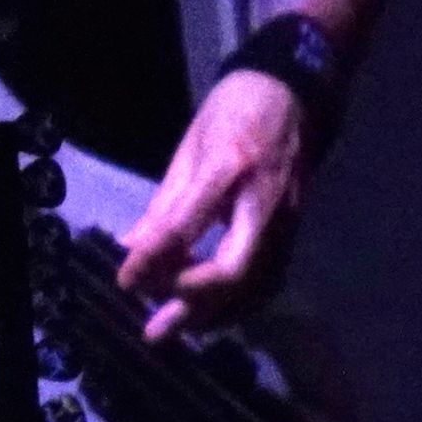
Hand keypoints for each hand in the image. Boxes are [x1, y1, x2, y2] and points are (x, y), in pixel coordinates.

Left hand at [115, 71, 305, 343]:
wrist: (295, 93)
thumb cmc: (235, 110)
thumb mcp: (191, 144)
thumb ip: (165, 201)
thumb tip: (133, 246)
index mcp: (229, 167)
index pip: (186, 226)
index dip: (153, 260)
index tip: (126, 280)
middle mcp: (262, 201)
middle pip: (231, 269)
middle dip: (189, 303)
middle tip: (154, 327)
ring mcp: (287, 219)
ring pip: (254, 284)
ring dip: (213, 313)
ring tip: (177, 329)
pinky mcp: (295, 231)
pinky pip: (269, 279)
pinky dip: (239, 303)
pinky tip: (214, 314)